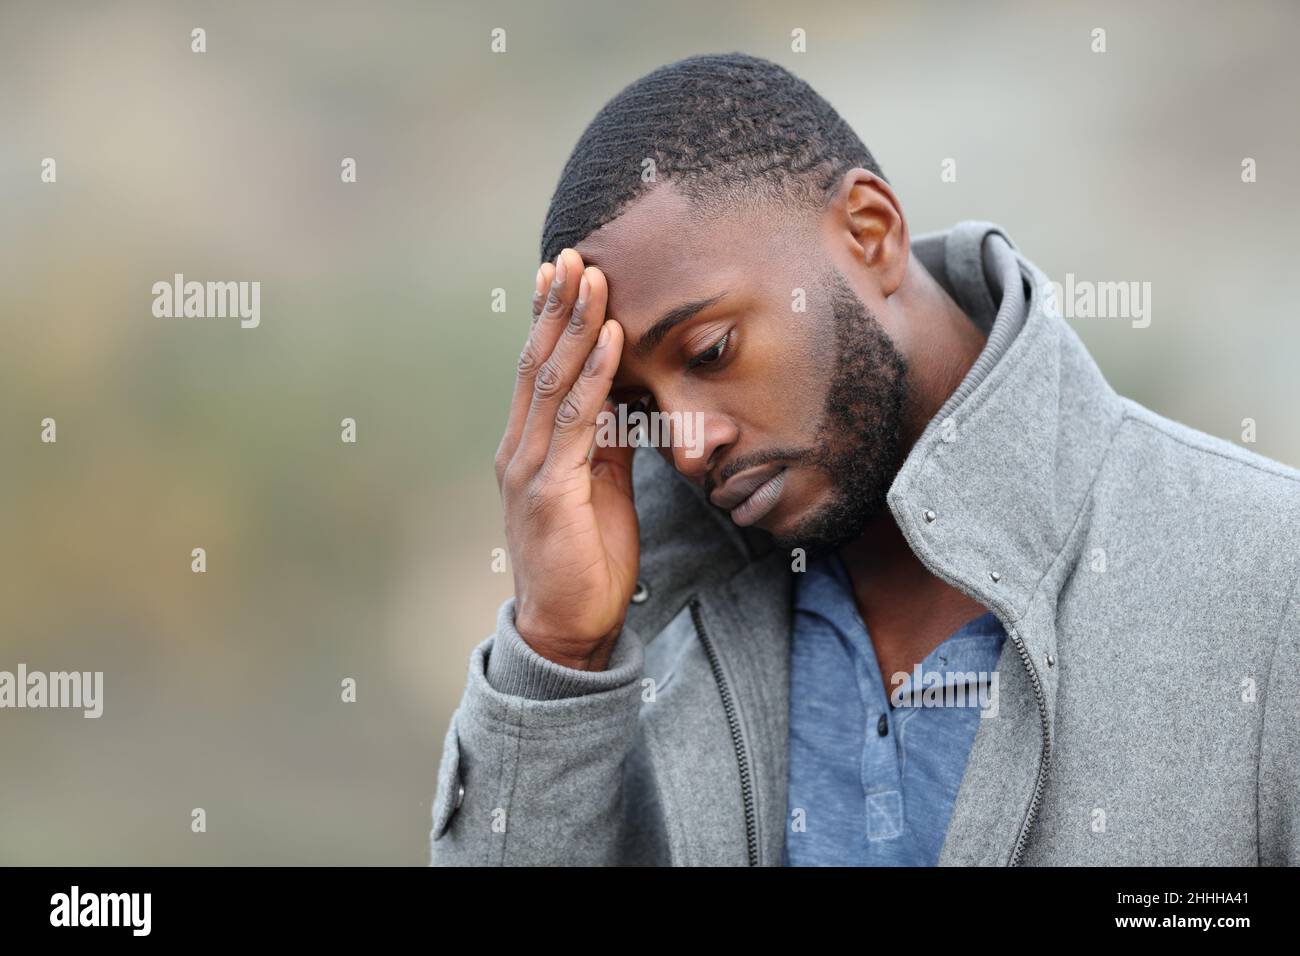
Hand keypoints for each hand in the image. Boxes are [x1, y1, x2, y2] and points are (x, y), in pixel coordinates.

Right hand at [493, 248, 637, 670]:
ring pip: (552, 382)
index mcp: (529, 448)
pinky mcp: (550, 492)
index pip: (537, 371)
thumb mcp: (603, 487)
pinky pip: (576, 422)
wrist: (570, 629)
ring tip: (593, 278)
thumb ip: (607, 440)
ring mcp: (530, 470)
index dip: (548, 320)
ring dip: (575, 327)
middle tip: (573, 254)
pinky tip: (609, 341)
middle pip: (537, 364)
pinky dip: (594, 376)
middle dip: (557, 307)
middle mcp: (519, 450)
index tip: (562, 273)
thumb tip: (625, 393)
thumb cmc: (587, 559)